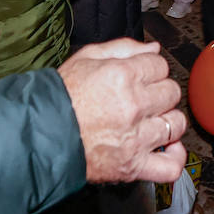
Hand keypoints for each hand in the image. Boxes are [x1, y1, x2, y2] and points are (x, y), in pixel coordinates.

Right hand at [58, 39, 185, 183]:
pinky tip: (167, 147)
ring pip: (176, 123)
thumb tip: (153, 48)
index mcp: (122, 75)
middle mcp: (133, 105)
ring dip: (167, 120)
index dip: (151, 69)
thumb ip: (123, 48)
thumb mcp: (85, 59)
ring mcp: (135, 138)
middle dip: (160, 92)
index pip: (160, 65)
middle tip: (143, 98)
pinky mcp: (133, 166)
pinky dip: (175, 157)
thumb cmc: (58, 97)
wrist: (37, 136)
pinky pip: (170, 165)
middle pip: (171, 91)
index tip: (141, 77)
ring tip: (151, 121)